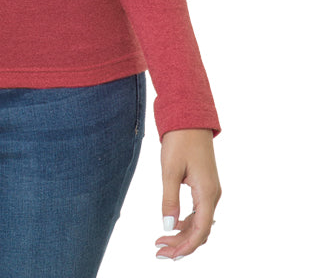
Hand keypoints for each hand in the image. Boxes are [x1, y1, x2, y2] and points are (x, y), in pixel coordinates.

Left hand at [155, 129, 220, 260]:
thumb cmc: (180, 140)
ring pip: (200, 222)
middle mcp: (213, 195)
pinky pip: (199, 212)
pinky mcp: (205, 186)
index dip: (185, 247)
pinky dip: (186, 222)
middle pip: (201, 231)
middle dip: (181, 244)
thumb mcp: (170, 169)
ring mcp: (210, 191)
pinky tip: (172, 224)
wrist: (190, 118)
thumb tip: (168, 227)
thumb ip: (169, 199)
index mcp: (207, 193)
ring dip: (183, 235)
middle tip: (159, 251)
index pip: (201, 231)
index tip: (167, 254)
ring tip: (161, 241)